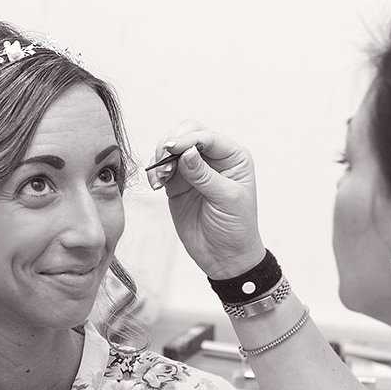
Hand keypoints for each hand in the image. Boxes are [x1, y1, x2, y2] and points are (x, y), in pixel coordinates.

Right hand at [151, 121, 266, 278]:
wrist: (224, 257)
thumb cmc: (236, 228)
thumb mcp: (226, 200)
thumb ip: (205, 175)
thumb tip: (186, 152)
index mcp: (233, 157)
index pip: (208, 137)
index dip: (188, 139)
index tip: (172, 149)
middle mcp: (214, 158)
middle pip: (188, 133)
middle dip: (172, 143)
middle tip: (164, 160)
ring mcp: (194, 169)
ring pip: (171, 147)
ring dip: (161, 158)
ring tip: (161, 178)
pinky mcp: (177, 183)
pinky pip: (161, 167)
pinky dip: (154, 171)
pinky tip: (156, 185)